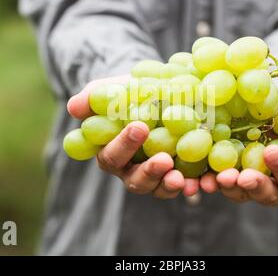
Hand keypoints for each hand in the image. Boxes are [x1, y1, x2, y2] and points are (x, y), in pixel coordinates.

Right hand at [67, 75, 199, 198]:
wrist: (154, 93)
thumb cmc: (126, 93)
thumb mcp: (110, 90)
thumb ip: (93, 98)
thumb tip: (73, 107)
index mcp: (112, 154)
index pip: (112, 156)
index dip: (123, 145)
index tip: (140, 127)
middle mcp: (131, 170)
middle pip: (135, 181)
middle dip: (149, 173)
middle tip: (163, 160)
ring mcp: (156, 175)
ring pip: (159, 188)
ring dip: (169, 185)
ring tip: (182, 178)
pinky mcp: (179, 172)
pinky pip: (184, 185)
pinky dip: (193, 185)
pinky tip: (204, 181)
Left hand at [200, 92, 277, 205]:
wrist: (260, 105)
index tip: (270, 151)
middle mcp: (270, 183)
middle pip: (266, 195)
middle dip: (254, 186)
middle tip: (243, 178)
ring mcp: (244, 182)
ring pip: (239, 194)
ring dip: (229, 188)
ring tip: (219, 179)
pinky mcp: (222, 174)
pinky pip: (215, 183)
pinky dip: (206, 183)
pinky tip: (198, 180)